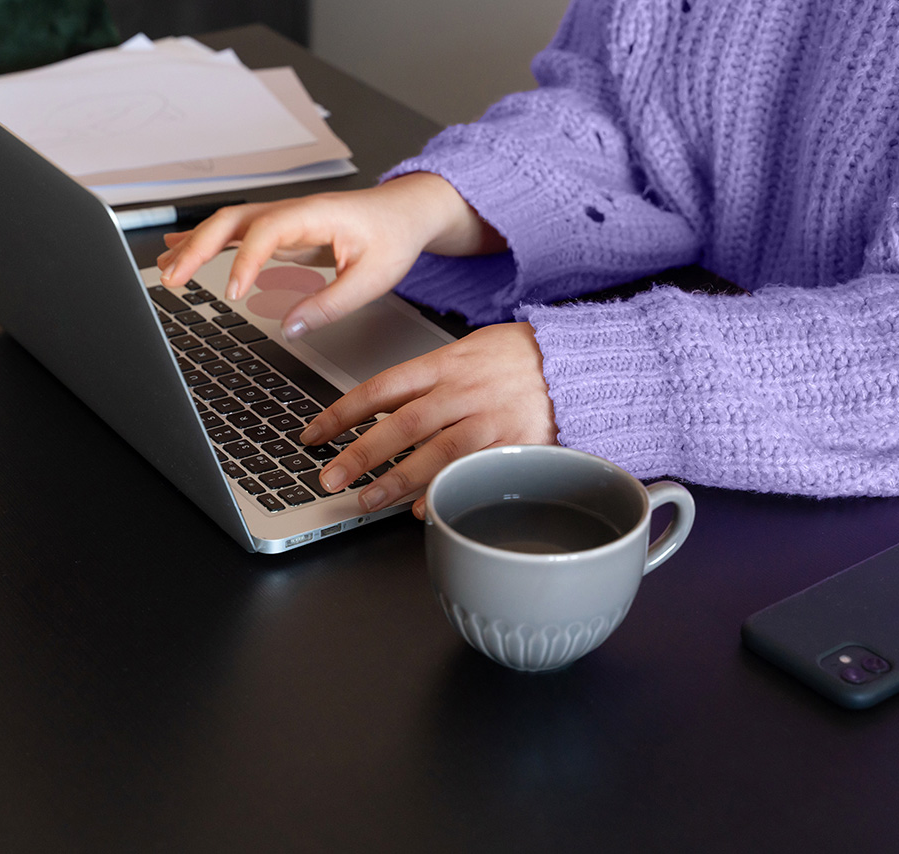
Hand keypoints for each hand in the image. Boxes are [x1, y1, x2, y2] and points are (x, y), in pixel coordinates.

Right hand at [156, 173, 503, 337]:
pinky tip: (181, 252)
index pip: (266, 231)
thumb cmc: (394, 237)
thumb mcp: (373, 278)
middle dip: (197, 248)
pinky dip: (206, 243)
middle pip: (231, 221)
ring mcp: (283, 219)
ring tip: (164, 269)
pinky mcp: (282, 231)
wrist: (407, 212)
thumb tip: (290, 327)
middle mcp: (292, 212)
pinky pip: (237, 233)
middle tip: (172, 279)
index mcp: (315, 215)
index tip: (233, 292)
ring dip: (194, 245)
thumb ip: (331, 304)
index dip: (245, 261)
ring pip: (227, 225)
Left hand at [299, 322, 556, 517]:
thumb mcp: (470, 350)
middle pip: (401, 424)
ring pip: (435, 452)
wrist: (584, 361)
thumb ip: (430, 378)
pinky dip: (446, 492)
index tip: (314, 434)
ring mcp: (492, 418)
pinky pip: (475, 472)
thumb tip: (384, 406)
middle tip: (329, 477)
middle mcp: (464, 390)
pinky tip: (422, 510)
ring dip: (396, 481)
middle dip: (360, 454)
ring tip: (366, 501)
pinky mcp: (518, 444)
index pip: (381, 388)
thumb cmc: (522, 357)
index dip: (342, 413)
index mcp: (446, 363)